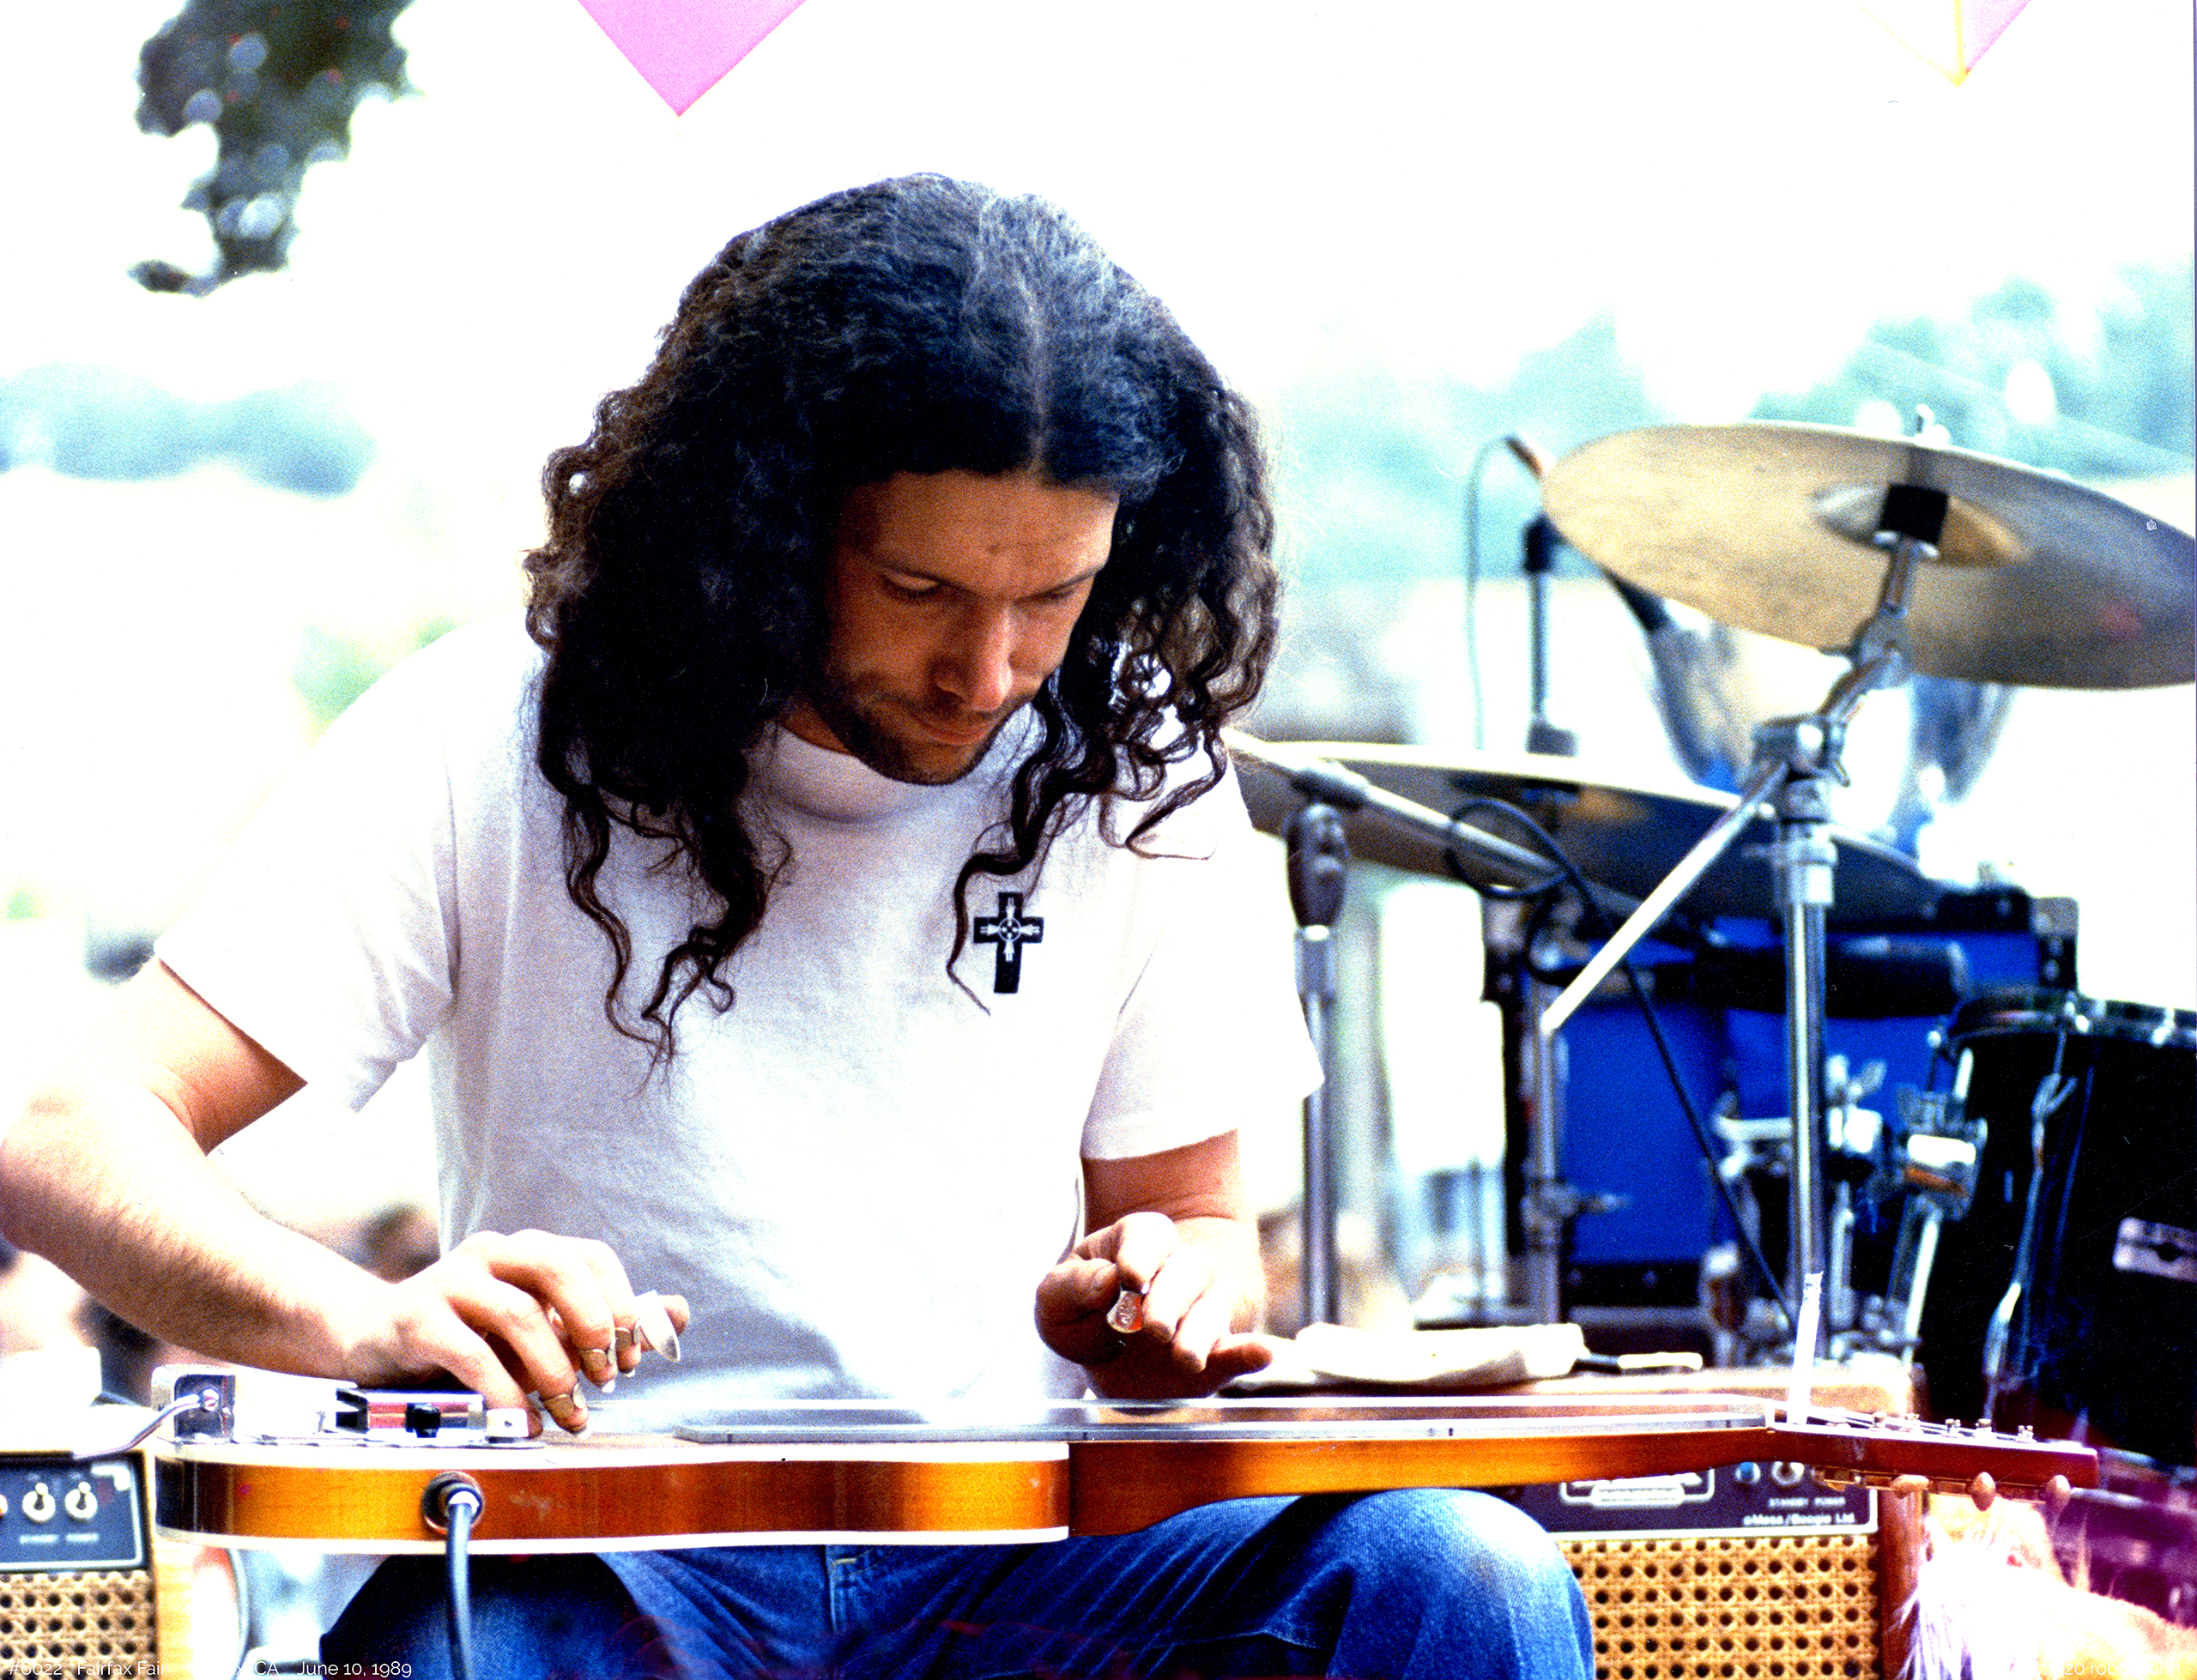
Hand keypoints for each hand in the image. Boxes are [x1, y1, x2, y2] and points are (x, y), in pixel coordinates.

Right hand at [335, 1229, 689, 1433]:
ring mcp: (451, 1279)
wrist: (374, 1338)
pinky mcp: (417, 1317)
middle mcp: (493, 1254)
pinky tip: (519, 1423)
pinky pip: (470, 1352)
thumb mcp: (538, 1328)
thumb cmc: (470, 1335)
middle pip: (558, 1267)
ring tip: (567, 1414)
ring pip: (519, 1314)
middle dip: (593, 1323)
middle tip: (605, 1379)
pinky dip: (504, 1392)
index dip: (621, 1305)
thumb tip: (677, 1314)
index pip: (591, 1256)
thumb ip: (603, 1322)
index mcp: (528, 1252)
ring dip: (553, 1372)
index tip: (630, 1360)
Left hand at [1034, 1211, 1272, 1397]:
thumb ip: (1072, 1287)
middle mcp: (1178, 1270)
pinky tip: (1262, 1353)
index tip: (1129, 1277)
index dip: (1139, 1254)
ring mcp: (1202, 1311)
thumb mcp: (1056, 1298)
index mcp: (1137, 1244)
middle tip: (1151, 1328)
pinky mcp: (1215, 1354)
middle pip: (1184, 1272)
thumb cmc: (1082, 1312)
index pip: (1147, 1236)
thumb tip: (1107, 1283)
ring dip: (1199, 1333)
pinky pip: (1237, 1350)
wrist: (1111, 1354)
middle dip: (1168, 1300)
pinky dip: (1250, 1353)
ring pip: (1210, 1311)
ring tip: (1185, 1358)